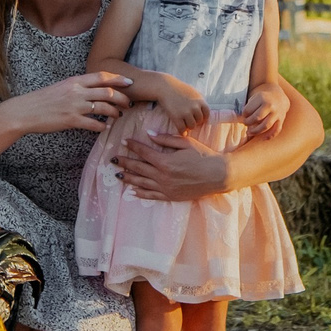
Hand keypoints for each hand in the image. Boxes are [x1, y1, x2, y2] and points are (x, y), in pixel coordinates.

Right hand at [5, 71, 131, 135]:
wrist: (25, 111)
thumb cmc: (42, 100)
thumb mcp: (61, 87)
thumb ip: (76, 87)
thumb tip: (91, 90)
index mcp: (75, 81)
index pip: (102, 77)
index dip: (118, 79)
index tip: (129, 82)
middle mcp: (77, 91)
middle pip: (108, 92)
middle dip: (122, 98)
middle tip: (129, 103)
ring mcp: (75, 106)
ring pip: (104, 108)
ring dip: (114, 112)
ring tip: (118, 116)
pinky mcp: (71, 120)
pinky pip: (93, 124)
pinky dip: (101, 127)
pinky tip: (104, 128)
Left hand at [115, 127, 232, 201]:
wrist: (218, 175)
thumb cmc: (203, 156)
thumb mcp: (185, 143)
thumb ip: (165, 139)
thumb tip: (149, 134)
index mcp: (165, 161)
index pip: (144, 152)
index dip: (133, 146)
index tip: (124, 142)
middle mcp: (162, 176)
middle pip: (138, 168)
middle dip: (124, 163)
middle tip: (112, 160)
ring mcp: (166, 188)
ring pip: (142, 183)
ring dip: (128, 178)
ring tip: (118, 175)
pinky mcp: (171, 196)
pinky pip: (152, 196)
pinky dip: (141, 193)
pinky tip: (133, 190)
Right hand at [156, 77, 210, 133]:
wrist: (165, 87)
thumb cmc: (178, 88)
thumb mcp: (193, 92)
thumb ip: (199, 100)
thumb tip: (203, 109)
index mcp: (200, 100)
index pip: (207, 113)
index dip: (203, 117)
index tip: (198, 118)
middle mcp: (194, 107)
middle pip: (199, 121)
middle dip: (195, 122)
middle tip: (190, 121)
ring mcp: (186, 112)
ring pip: (192, 126)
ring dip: (188, 127)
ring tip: (185, 125)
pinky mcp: (176, 116)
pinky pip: (182, 128)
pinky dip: (182, 132)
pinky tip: (181, 131)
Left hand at [240, 85, 286, 138]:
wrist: (278, 96)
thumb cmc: (262, 99)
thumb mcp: (255, 98)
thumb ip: (248, 107)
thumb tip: (240, 120)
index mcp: (262, 98)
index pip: (248, 110)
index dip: (244, 114)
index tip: (244, 115)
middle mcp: (270, 105)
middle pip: (256, 118)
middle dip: (248, 122)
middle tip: (245, 123)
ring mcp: (277, 113)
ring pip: (265, 126)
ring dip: (256, 131)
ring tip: (249, 132)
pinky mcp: (281, 120)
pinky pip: (276, 130)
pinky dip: (269, 136)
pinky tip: (262, 138)